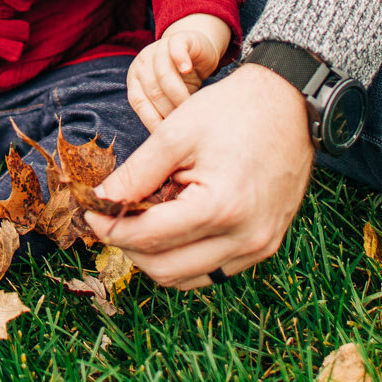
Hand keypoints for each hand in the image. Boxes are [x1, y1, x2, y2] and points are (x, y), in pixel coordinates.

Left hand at [86, 63, 312, 287]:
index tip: (91, 212)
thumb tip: (101, 201)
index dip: (110, 228)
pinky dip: (185, 254)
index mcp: (221, 209)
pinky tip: (175, 223)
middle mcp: (245, 239)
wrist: (290, 103)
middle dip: (130, 246)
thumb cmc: (233, 111)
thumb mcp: (175, 134)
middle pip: (165, 270)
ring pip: (188, 277)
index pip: (148, 239)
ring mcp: (259, 247)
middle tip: (113, 217)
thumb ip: (136, 174)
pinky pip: (212, 269)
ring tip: (144, 218)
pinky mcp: (265, 246)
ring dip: (157, 255)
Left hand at [127, 13, 231, 129]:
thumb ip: (164, 114)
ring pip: (163, 72)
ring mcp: (158, 48)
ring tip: (192, 108)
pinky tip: (187, 69)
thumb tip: (165, 149)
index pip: (140, 103)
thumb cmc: (183, 81)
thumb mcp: (170, 98)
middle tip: (186, 126)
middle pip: (152, 90)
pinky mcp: (177, 38)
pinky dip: (179, 59)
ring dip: (178, 93)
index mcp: (135, 80)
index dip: (153, 121)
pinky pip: (175, 49)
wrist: (198, 50)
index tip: (169, 138)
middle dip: (169, 110)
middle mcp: (142, 63)